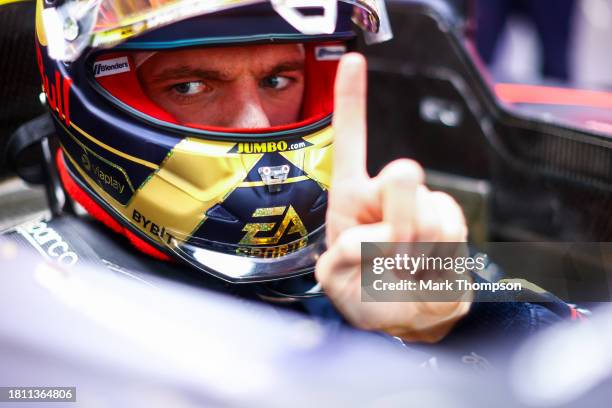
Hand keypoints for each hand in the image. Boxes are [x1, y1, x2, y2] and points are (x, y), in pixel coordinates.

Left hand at [315, 53, 470, 342]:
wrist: (409, 313)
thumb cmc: (365, 290)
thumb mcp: (337, 281)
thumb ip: (345, 259)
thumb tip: (379, 238)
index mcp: (350, 199)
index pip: (351, 144)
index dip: (351, 101)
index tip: (353, 61)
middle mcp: (384, 194)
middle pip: (403, 175)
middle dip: (402, 218)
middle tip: (393, 251)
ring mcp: (420, 204)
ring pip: (432, 212)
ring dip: (419, 250)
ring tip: (405, 268)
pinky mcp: (449, 220)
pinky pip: (453, 229)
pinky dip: (440, 257)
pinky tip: (427, 268)